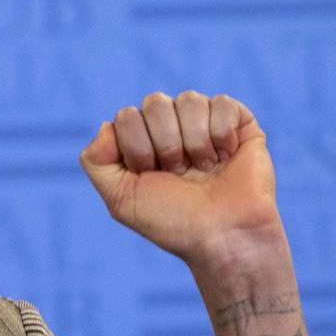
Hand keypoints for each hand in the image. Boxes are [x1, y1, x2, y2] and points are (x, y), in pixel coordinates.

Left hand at [79, 91, 283, 271]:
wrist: (223, 236)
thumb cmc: (172, 221)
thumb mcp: (120, 198)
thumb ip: (96, 160)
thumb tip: (106, 124)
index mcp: (141, 141)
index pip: (127, 116)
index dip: (137, 147)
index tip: (151, 175)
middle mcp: (171, 127)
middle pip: (155, 102)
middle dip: (165, 144)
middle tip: (178, 172)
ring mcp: (204, 123)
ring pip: (189, 99)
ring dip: (194, 142)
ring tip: (203, 169)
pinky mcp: (239, 123)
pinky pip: (223, 103)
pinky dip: (221, 134)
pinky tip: (225, 157)